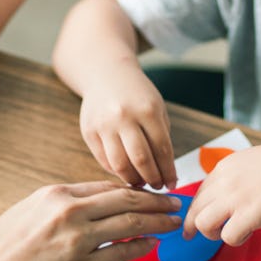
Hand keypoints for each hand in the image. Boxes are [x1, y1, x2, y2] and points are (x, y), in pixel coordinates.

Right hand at [0, 181, 182, 260]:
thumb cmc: (1, 250)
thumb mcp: (27, 211)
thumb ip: (59, 203)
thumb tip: (88, 201)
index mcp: (55, 194)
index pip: (106, 186)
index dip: (134, 189)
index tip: (149, 192)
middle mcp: (69, 212)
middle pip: (126, 200)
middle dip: (155, 200)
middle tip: (174, 202)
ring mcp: (76, 241)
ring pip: (130, 224)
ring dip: (157, 222)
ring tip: (172, 222)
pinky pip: (120, 255)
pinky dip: (140, 247)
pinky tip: (151, 245)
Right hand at [78, 66, 176, 188]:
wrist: (106, 74)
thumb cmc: (137, 95)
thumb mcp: (156, 108)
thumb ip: (161, 138)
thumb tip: (165, 173)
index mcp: (147, 110)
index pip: (162, 149)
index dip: (168, 171)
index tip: (172, 184)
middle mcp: (124, 117)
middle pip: (141, 160)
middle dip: (152, 178)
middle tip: (157, 187)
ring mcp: (103, 125)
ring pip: (119, 164)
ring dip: (133, 179)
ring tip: (141, 183)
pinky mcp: (89, 131)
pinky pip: (104, 160)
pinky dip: (117, 171)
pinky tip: (126, 173)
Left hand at [182, 141, 260, 244]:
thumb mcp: (253, 162)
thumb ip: (237, 176)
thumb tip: (229, 195)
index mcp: (225, 167)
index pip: (199, 192)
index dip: (196, 208)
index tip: (195, 218)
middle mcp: (224, 181)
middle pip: (194, 208)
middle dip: (191, 225)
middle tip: (191, 236)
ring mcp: (235, 198)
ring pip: (202, 223)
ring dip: (211, 233)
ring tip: (225, 234)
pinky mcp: (248, 215)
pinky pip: (227, 236)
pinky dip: (235, 239)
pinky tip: (247, 234)